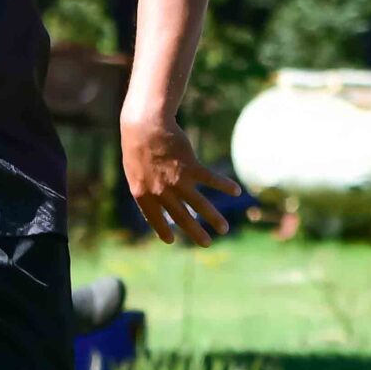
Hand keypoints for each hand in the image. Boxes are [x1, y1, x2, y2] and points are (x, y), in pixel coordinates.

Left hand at [120, 114, 241, 246]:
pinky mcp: (191, 167)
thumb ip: (145, 187)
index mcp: (142, 194)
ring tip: (224, 229)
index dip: (162, 230)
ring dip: (214, 218)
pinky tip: (236, 191)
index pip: (154, 218)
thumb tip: (156, 200)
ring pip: (199, 205)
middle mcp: (161, 192)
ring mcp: (177, 181)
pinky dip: (224, 186)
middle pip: (181, 217)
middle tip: (207, 244)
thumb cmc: (137, 145)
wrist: (146, 126)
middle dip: (196, 232)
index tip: (171, 240)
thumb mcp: (134, 171)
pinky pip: (211, 180)